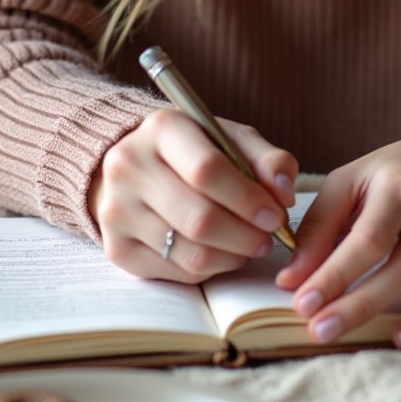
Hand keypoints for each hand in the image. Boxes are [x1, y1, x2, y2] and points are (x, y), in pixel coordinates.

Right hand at [88, 109, 297, 283]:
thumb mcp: (231, 139)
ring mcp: (117, 211)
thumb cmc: (194, 151)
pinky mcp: (116, 248)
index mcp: (161, 128)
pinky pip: (176, 273)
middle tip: (268, 238)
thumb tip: (284, 194)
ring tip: (249, 246)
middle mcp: (129, 167)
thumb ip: (267, 159)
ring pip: (190, 252)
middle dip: (246, 235)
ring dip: (233, 257)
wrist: (134, 167)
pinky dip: (210, 269)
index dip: (248, 199)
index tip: (276, 214)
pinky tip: (221, 252)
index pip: (206, 170)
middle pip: (199, 218)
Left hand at [275, 124, 400, 348]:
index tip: (301, 302)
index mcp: (400, 183)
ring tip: (340, 332)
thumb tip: (292, 278)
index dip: (333, 273)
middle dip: (352, 302)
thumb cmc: (394, 174)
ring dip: (377, 311)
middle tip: (316, 329)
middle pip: (394, 263)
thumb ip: (320, 226)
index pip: (366, 237)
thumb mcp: (352, 181)